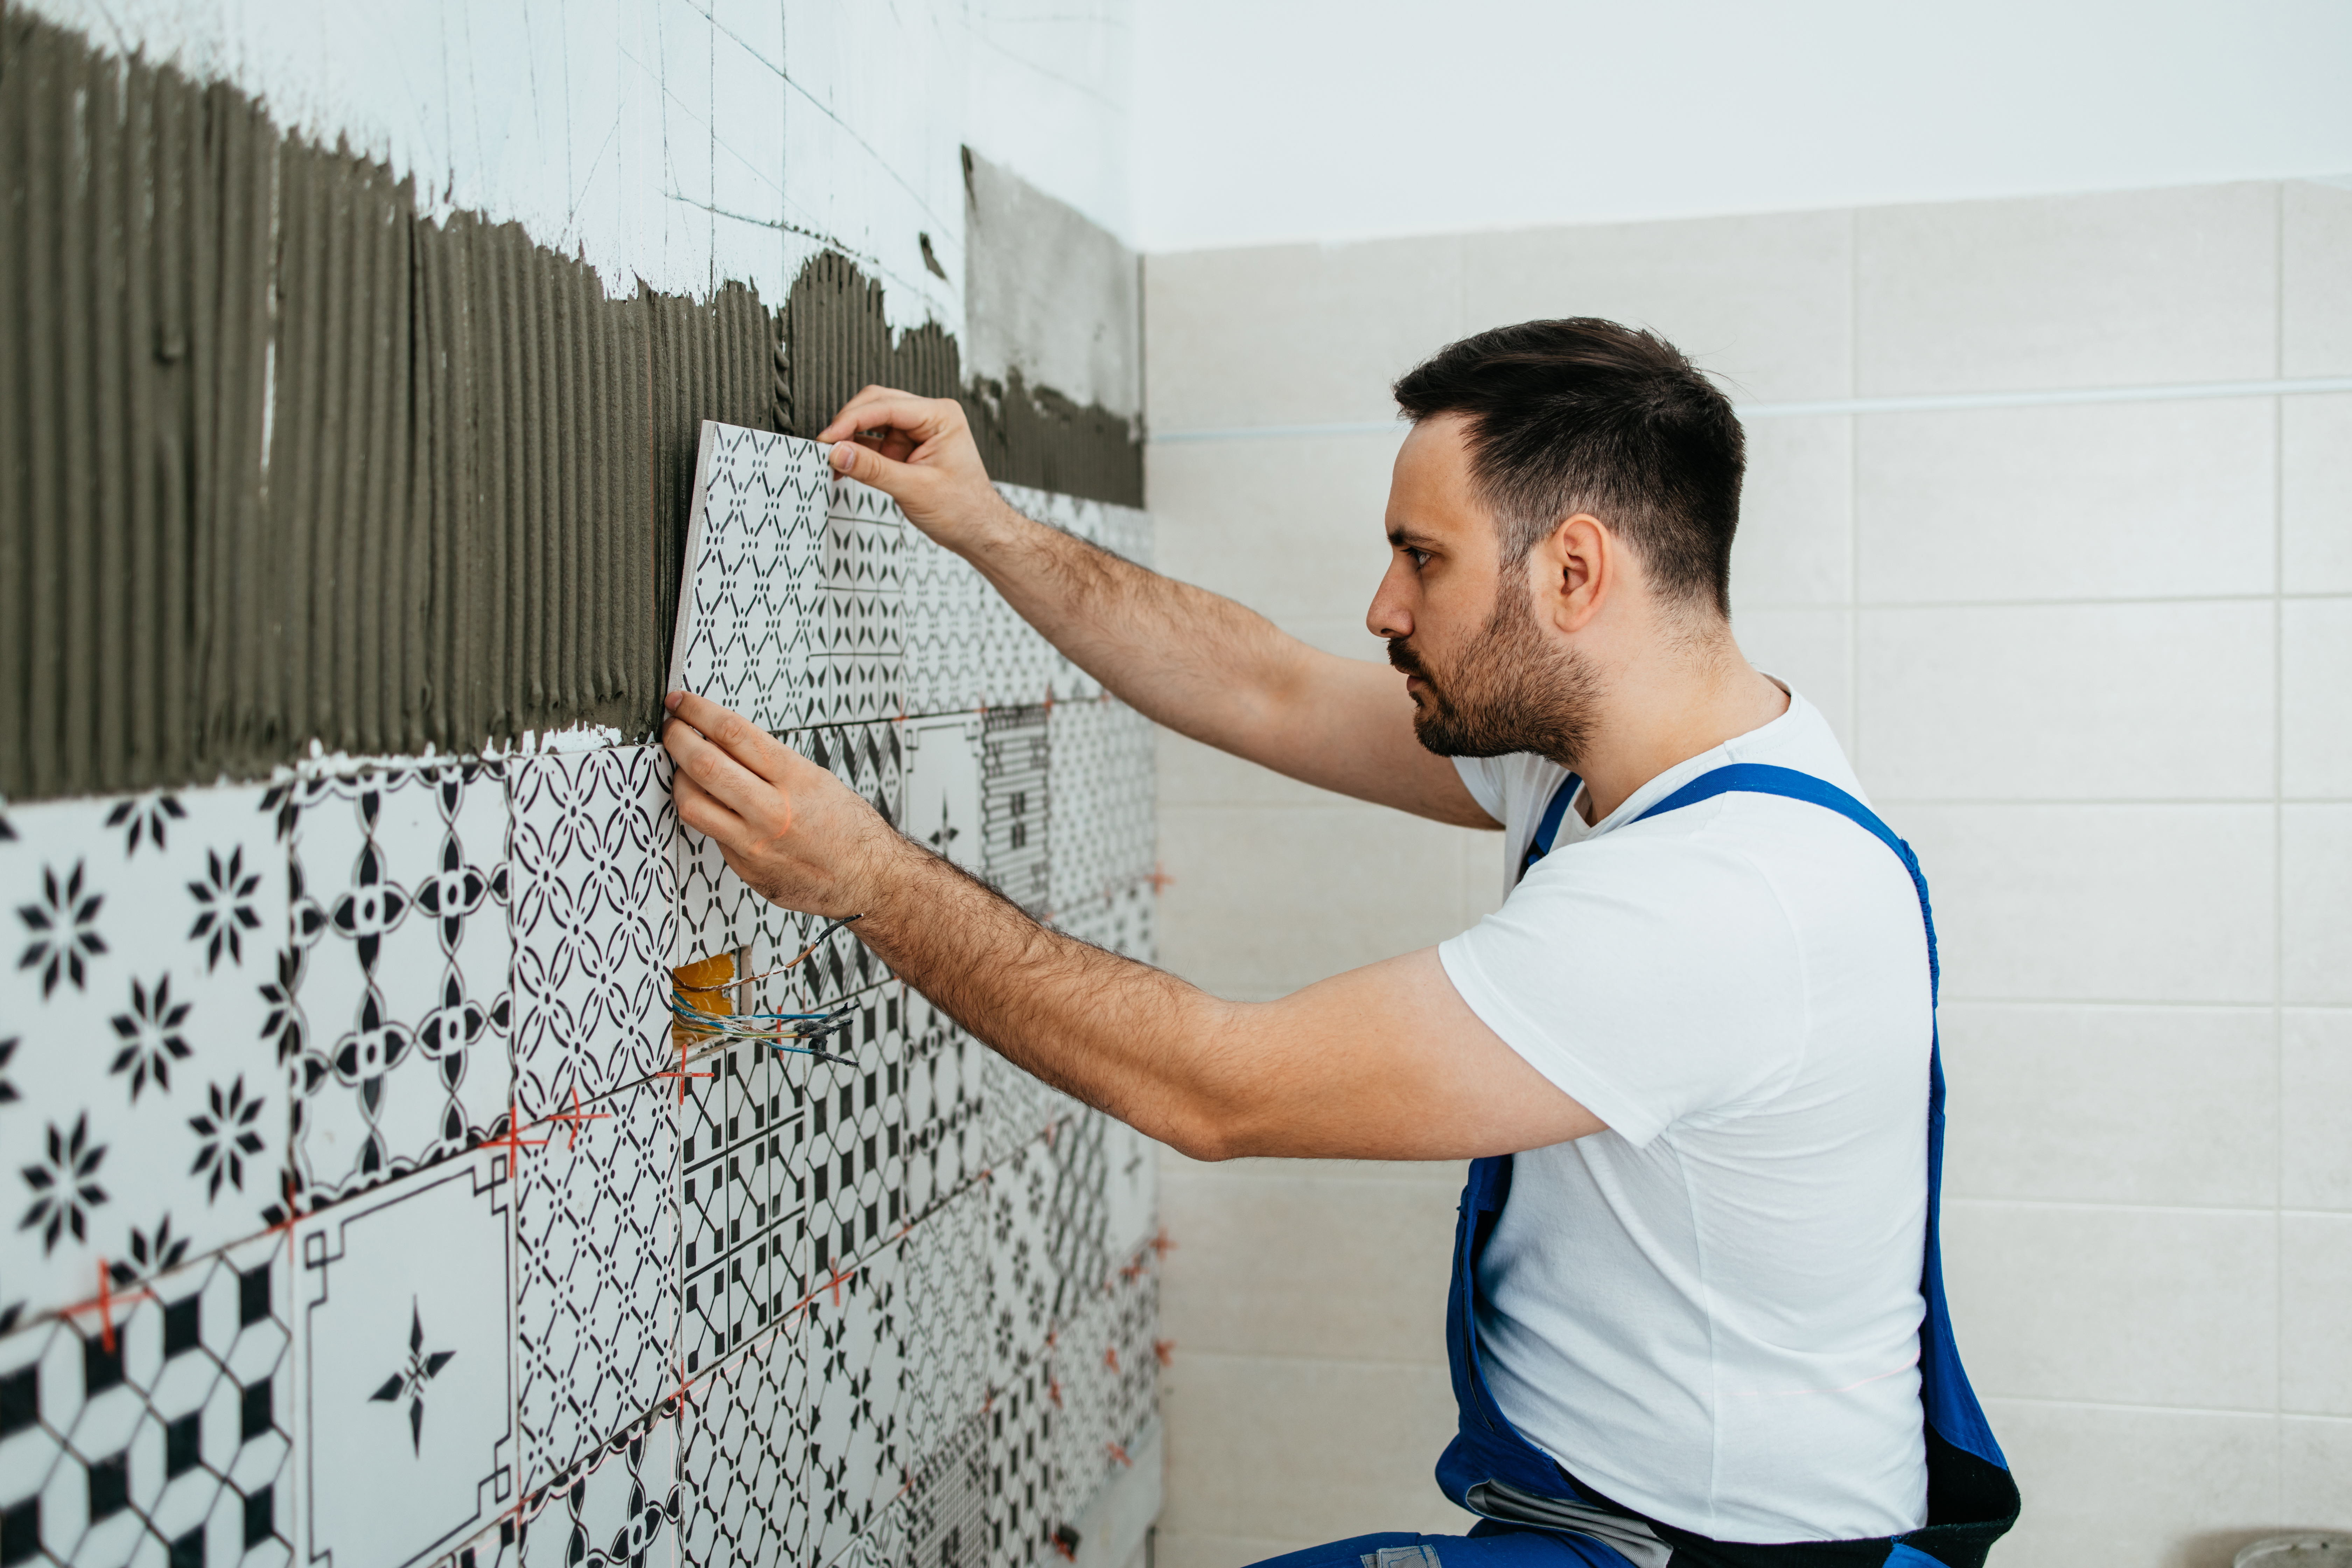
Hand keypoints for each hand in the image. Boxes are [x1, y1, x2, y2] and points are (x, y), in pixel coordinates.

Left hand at [660, 691, 907, 917]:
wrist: (867, 879)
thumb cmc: (848, 829)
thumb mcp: (817, 780)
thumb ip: (771, 764)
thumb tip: (727, 742)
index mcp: (795, 779)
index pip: (733, 733)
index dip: (698, 711)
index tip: (682, 703)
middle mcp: (772, 811)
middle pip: (705, 765)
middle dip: (677, 739)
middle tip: (671, 728)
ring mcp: (755, 843)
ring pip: (692, 804)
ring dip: (678, 778)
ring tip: (681, 768)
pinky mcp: (745, 868)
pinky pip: (710, 834)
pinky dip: (705, 813)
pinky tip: (711, 805)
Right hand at [816, 386, 1011, 551]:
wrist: (979, 531)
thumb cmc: (964, 509)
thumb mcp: (914, 489)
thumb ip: (873, 469)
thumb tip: (838, 453)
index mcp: (941, 416)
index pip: (886, 406)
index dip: (851, 419)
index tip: (828, 438)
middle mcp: (930, 418)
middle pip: (876, 404)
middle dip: (848, 424)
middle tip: (826, 447)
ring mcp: (918, 432)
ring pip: (872, 421)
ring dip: (851, 438)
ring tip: (833, 460)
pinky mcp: (908, 448)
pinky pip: (876, 442)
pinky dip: (859, 452)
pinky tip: (845, 465)